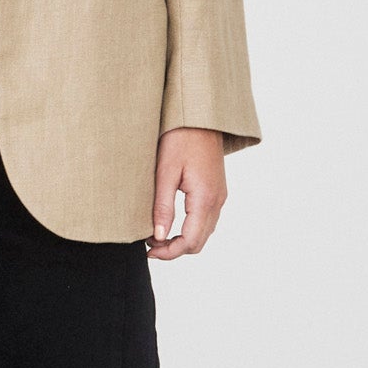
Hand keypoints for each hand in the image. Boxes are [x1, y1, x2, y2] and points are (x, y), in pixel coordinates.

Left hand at [147, 127, 226, 260]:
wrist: (199, 115)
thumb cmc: (179, 138)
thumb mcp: (165, 172)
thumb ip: (163, 207)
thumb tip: (158, 237)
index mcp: (205, 199)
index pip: (190, 241)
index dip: (169, 252)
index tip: (148, 250)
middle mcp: (217, 201)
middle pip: (199, 242)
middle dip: (175, 249)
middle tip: (149, 244)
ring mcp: (220, 195)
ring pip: (204, 232)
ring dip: (182, 239)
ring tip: (156, 232)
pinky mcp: (216, 189)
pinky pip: (206, 218)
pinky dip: (190, 227)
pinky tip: (171, 220)